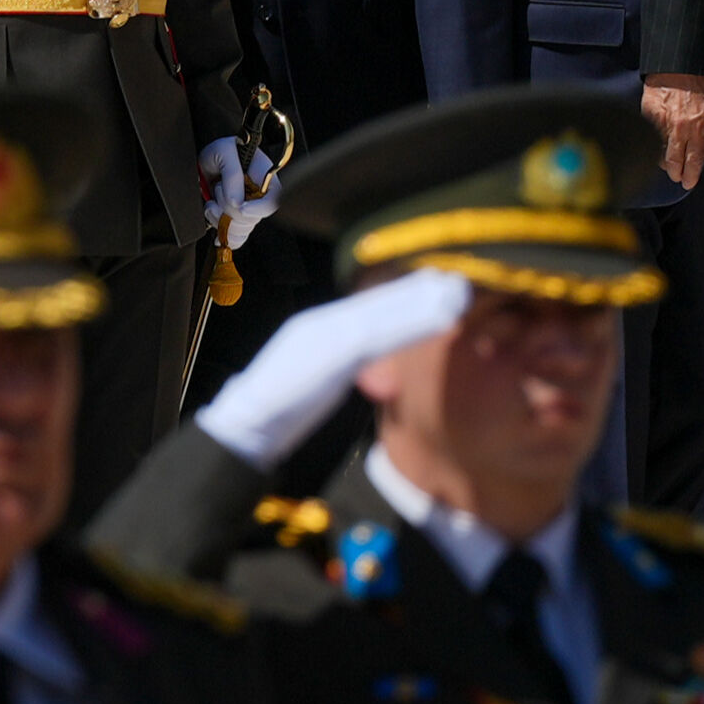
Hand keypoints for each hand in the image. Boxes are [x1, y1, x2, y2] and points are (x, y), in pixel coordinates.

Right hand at [194, 268, 472, 469]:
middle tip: (456, 280)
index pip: (369, 307)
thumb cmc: (286, 406)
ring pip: (379, 316)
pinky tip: (432, 323)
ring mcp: (323, 335)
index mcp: (322, 328)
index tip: (436, 284)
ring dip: (419, 306)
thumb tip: (376, 359)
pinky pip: (372, 337)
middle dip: (416, 292)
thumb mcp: (323, 378)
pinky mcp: (327, 354)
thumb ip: (349, 363)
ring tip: (453, 296)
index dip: (404, 296)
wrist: (247, 423)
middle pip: (377, 304)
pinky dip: (405, 328)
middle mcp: (323, 323)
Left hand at [197, 135, 281, 248]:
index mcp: (265, 176)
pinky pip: (237, 238)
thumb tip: (237, 202)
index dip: (260, 208)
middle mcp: (260, 195)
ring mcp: (249, 209)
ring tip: (211, 203)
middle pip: (254, 218)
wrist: (206, 160)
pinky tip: (216, 224)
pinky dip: (224, 235)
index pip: (274, 198)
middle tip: (217, 191)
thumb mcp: (223, 152)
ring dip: (221, 220)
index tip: (241, 208)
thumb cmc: (220, 150)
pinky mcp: (237, 220)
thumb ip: (232, 175)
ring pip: (242, 230)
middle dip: (229, 210)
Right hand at [643, 73, 703, 190]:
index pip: (695, 160)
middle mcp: (680, 129)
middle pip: (674, 162)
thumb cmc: (698, 83)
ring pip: (659, 152)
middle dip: (676, 174)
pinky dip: (652, 144)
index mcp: (698, 128)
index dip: (691, 175)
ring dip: (663, 161)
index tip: (689, 183)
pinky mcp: (648, 115)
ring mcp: (663, 123)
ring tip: (666, 163)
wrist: (678, 65)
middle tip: (677, 178)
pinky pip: (649, 137)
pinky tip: (654, 147)